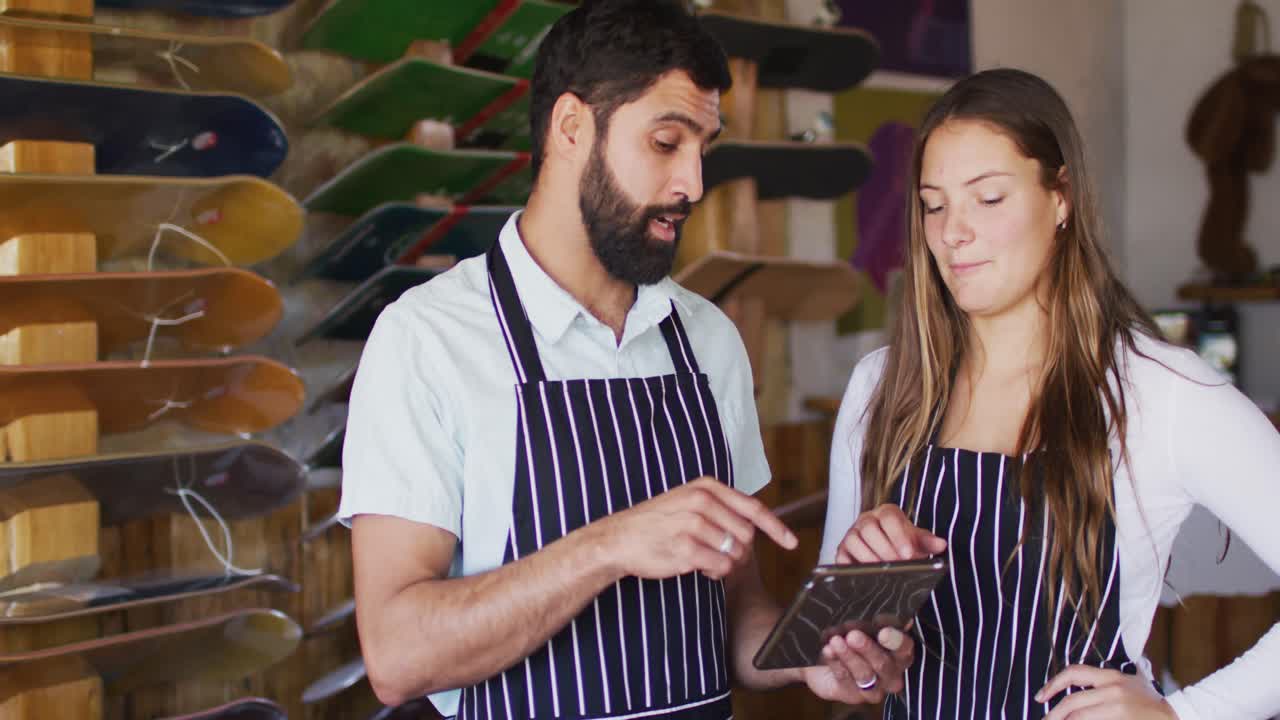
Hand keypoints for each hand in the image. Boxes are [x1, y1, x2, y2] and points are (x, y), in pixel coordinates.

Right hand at [591, 477, 796, 580]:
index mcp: (705, 487)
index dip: (776, 528)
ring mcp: (693, 525)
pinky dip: (716, 572)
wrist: (619, 539)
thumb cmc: (656, 523)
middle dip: (740, 551)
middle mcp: (701, 502)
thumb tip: (755, 525)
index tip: (791, 543)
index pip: (753, 507)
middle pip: (747, 535)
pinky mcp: (686, 548)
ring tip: (706, 560)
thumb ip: (720, 508)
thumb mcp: (688, 501)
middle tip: (720, 555)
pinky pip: (721, 566)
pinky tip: (700, 567)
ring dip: (726, 563)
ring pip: (736, 553)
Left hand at [800, 625, 914, 704]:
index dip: (896, 641)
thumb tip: (885, 612)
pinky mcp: (852, 695)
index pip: (905, 648)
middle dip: (868, 649)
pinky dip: (835, 663)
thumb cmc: (850, 634)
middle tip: (853, 635)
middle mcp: (891, 674)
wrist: (825, 655)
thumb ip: (873, 617)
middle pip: (884, 664)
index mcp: (899, 653)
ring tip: (835, 641)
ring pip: (864, 674)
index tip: (883, 632)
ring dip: (849, 656)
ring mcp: (874, 689)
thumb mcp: (861, 622)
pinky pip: (845, 679)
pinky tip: (828, 651)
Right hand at [836, 503, 946, 562]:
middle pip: (869, 528)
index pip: (889, 517)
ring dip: (868, 558)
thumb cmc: (904, 545)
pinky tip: (863, 576)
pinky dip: (850, 566)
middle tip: (897, 566)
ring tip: (882, 573)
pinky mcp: (842, 550)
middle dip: (884, 549)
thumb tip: (940, 544)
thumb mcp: (918, 541)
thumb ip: (928, 541)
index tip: (908, 554)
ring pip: (853, 540)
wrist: (891, 552)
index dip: (898, 535)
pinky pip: (841, 555)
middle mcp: (866, 520)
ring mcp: (852, 534)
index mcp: (886, 513)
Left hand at [1038, 665, 1175, 718]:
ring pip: (1080, 717)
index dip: (1052, 684)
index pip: (1074, 673)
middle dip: (1054, 714)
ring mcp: (1119, 708)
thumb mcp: (1127, 683)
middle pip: (1072, 702)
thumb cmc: (1149, 702)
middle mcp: (1113, 689)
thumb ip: (1102, 684)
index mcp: (1112, 676)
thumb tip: (1072, 693)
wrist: (1177, 715)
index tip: (1041, 697)